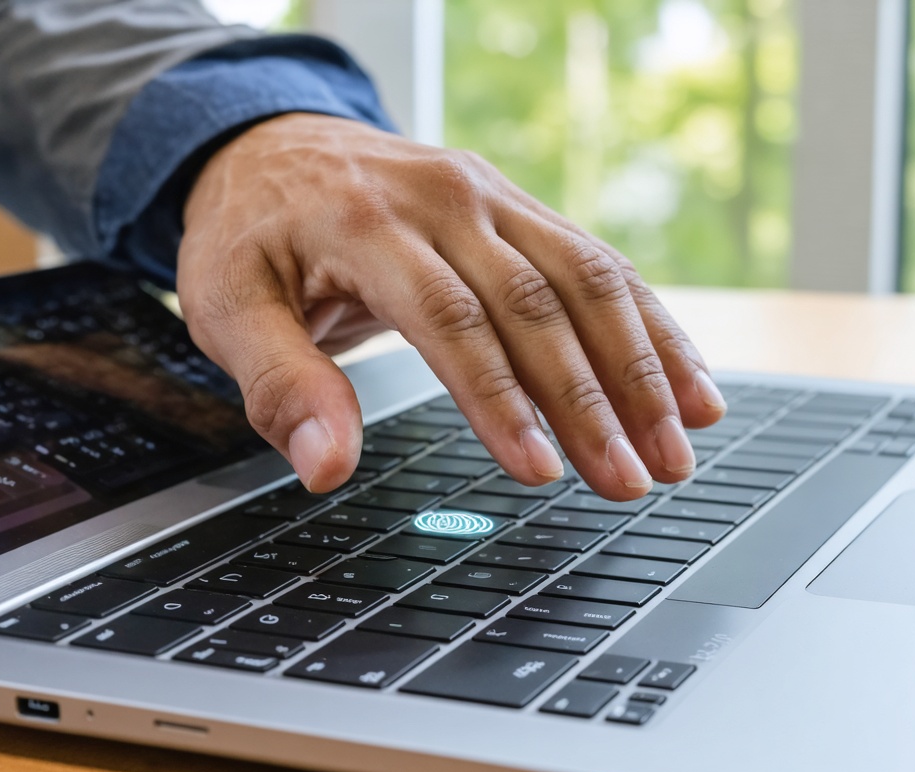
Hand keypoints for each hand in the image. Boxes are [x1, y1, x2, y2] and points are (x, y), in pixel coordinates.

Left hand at [177, 113, 726, 496]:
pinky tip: (687, 380)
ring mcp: (492, 196)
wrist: (272, 147)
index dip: (499, 400)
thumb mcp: (227, 308)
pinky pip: (597, 263)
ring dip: (642, 366)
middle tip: (631, 481)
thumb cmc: (249, 236)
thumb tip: (325, 469)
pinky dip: (649, 324)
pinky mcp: (519, 208)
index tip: (539, 471)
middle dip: (591, 402)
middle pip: (536, 304)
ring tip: (679, 445)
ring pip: (587, 279)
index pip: (450, 320)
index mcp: (367, 223)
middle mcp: (445, 199)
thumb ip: (280, 386)